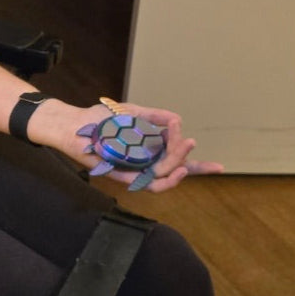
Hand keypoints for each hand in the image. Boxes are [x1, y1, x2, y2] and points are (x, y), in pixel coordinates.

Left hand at [43, 99, 223, 192]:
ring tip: (184, 155)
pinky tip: (174, 170)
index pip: (177, 161)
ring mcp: (133, 170)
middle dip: (185, 159)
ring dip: (177, 168)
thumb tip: (178, 120)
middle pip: (174, 170)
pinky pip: (146, 183)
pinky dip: (162, 179)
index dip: (198, 167)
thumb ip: (155, 116)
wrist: (74, 125)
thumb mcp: (132, 112)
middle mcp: (143, 163)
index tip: (220, 168)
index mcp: (148, 150)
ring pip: (162, 177)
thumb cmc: (100, 119)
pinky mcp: (122, 176)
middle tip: (189, 142)